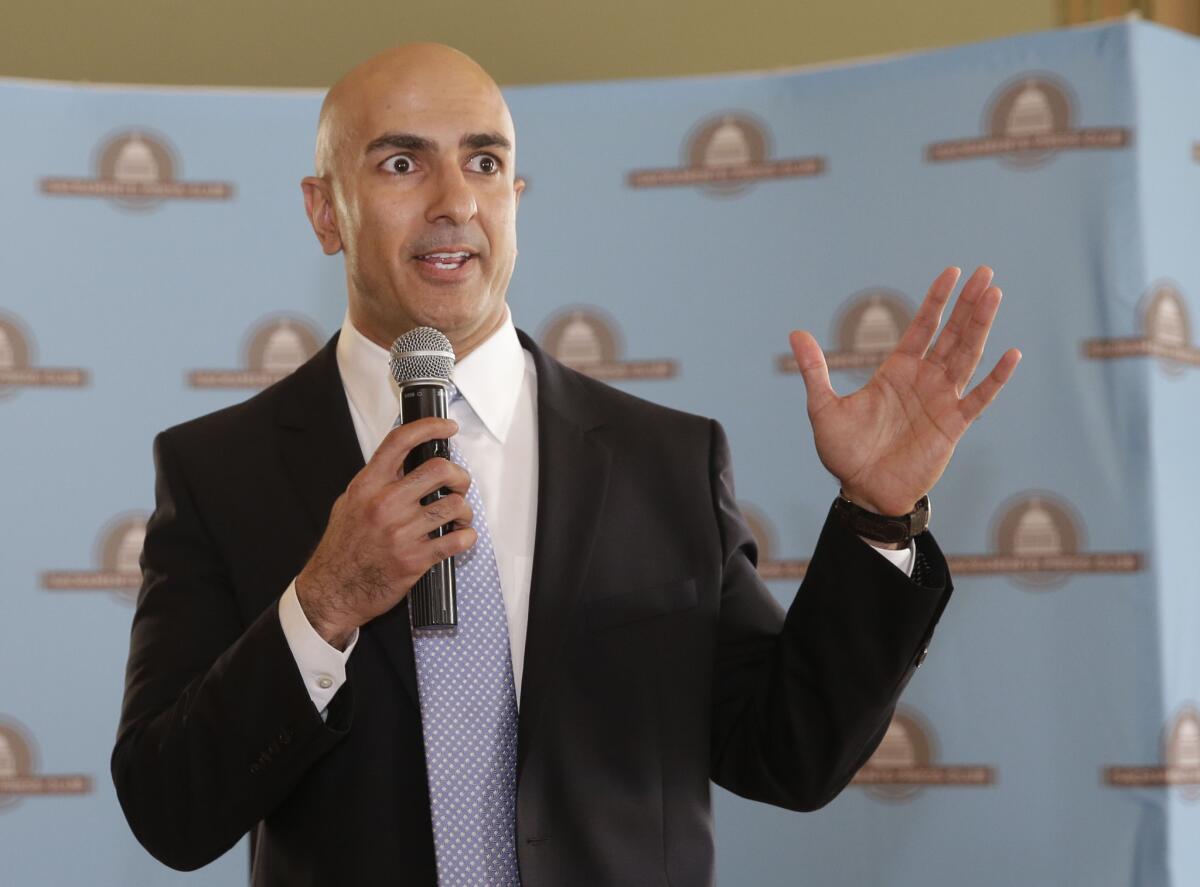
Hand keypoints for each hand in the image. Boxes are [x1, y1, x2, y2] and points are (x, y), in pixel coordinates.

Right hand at [295, 417, 476, 647]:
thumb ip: (375, 483)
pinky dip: (466, 537)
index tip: (447, 427)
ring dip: (464, 510)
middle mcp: (386, 504)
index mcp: (368, 485)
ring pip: (454, 505)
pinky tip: (460, 537)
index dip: (429, 427)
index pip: (401, 442)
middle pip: (440, 470)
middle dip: (459, 475)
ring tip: (458, 517)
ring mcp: (402, 532)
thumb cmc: (341, 549)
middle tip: (459, 484)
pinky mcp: (416, 559)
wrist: (333, 591)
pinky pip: (457, 540)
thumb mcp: (349, 504)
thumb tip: (404, 463)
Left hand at [789, 266, 1020, 515]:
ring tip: (994, 295)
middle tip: (984, 271)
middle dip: (968, 303)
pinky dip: (996, 378)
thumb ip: (815, 370)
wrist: (864, 491)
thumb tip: (795, 333)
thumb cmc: (844, 453)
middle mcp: (923, 380)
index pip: (922, 326)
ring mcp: (941, 400)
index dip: (937, 300)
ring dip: (981, 326)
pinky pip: (979, 397)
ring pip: (967, 355)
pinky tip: (1011, 354)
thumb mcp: (823, 408)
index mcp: (896, 371)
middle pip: (951, 333)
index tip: (952, 272)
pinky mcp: (953, 425)